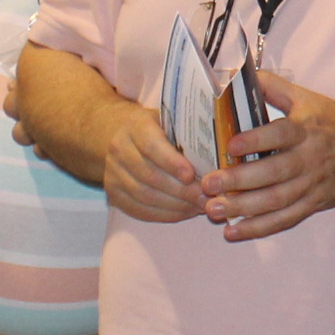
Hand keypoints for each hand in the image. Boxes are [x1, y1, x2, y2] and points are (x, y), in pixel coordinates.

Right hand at [96, 100, 204, 224]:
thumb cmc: (156, 128)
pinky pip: (139, 210)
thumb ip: (189, 134)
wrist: (120, 135)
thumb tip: (221, 154)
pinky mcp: (114, 194)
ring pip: (145, 196)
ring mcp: (113, 174)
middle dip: (181, 190)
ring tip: (199, 206)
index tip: (192, 175)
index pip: (152, 147)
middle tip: (206, 197)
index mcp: (136, 127)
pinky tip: (184, 213)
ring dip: (176, 205)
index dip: (172, 163)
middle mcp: (120, 150)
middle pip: (150, 176)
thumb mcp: (170, 120)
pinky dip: (164, 215)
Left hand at [202, 69, 334, 241]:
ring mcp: (312, 185)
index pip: (281, 134)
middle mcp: (310, 158)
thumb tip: (234, 77)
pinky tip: (233, 231)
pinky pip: (284, 220)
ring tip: (214, 209)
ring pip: (277, 201)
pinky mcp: (313, 204)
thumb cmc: (331, 121)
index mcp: (307, 129)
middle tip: (209, 183)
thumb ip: (271, 86)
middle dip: (239, 181)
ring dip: (243, 207)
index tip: (230, 145)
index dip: (256, 140)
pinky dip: (259, 228)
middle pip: (274, 173)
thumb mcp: (305, 97)